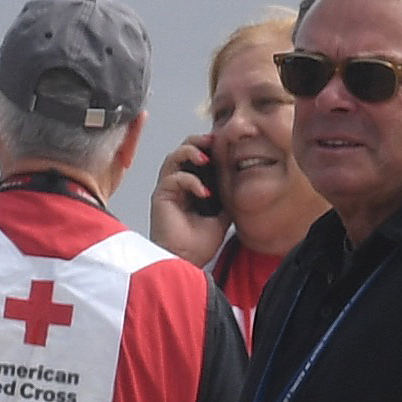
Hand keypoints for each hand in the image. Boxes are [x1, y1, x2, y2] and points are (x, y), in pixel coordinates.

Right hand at [149, 139, 226, 260]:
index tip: (225, 144)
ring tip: (206, 159)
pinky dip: (190, 180)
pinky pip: (173, 177)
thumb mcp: (223, 214)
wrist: (188, 260)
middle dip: (198, 142)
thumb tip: (240, 179)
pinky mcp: (160, 196)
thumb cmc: (200, 243)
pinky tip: (203, 192)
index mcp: (191, 187)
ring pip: (173, 158)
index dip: (209, 148)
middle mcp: (178, 185)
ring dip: (190, 152)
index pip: (198, 158)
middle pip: (182, 151)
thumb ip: (227, 195)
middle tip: (213, 141)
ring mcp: (168, 190)